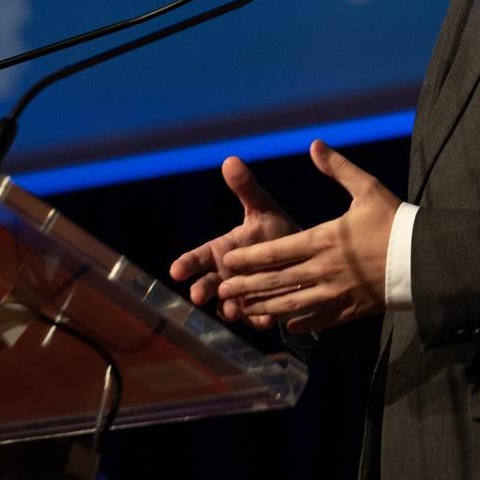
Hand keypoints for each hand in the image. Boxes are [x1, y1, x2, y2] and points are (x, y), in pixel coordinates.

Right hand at [169, 155, 297, 328]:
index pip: (198, 258)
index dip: (186, 264)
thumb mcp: (263, 209)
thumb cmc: (275, 231)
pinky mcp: (261, 310)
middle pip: (207, 285)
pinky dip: (260, 319)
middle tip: (197, 295)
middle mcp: (226, 276)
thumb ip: (246, 188)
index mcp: (222, 251)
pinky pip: (257, 318)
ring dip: (229, 309)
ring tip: (234, 310)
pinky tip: (268, 319)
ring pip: (228, 306)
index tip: (176, 270)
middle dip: (202, 290)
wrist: (302, 257)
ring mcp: (241, 295)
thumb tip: (231, 159)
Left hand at [217, 140, 400, 334]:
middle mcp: (325, 269)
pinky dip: (297, 322)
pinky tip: (284, 324)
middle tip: (222, 288)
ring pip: (291, 303)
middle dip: (246, 285)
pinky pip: (317, 319)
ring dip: (264, 305)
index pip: (276, 251)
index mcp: (325, 239)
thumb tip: (315, 145)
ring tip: (242, 308)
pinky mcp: (349, 309)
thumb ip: (338, 168)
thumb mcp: (367, 189)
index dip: (249, 258)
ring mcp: (336, 293)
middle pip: (277, 280)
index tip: (227, 261)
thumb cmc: (395, 221)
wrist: (424, 260)